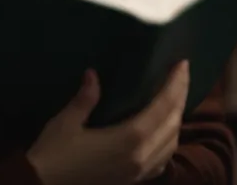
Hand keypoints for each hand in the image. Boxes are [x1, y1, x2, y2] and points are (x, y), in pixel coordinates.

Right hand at [27, 60, 188, 184]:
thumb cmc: (54, 155)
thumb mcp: (67, 122)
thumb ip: (85, 98)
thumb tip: (94, 74)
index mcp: (129, 140)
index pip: (162, 107)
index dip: (175, 84)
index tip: (182, 63)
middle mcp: (142, 157)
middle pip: (172, 124)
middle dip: (180, 96)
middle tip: (181, 73)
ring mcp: (139, 173)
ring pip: (172, 144)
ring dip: (176, 119)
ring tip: (174, 97)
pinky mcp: (133, 182)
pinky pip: (162, 160)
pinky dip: (168, 141)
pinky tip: (163, 132)